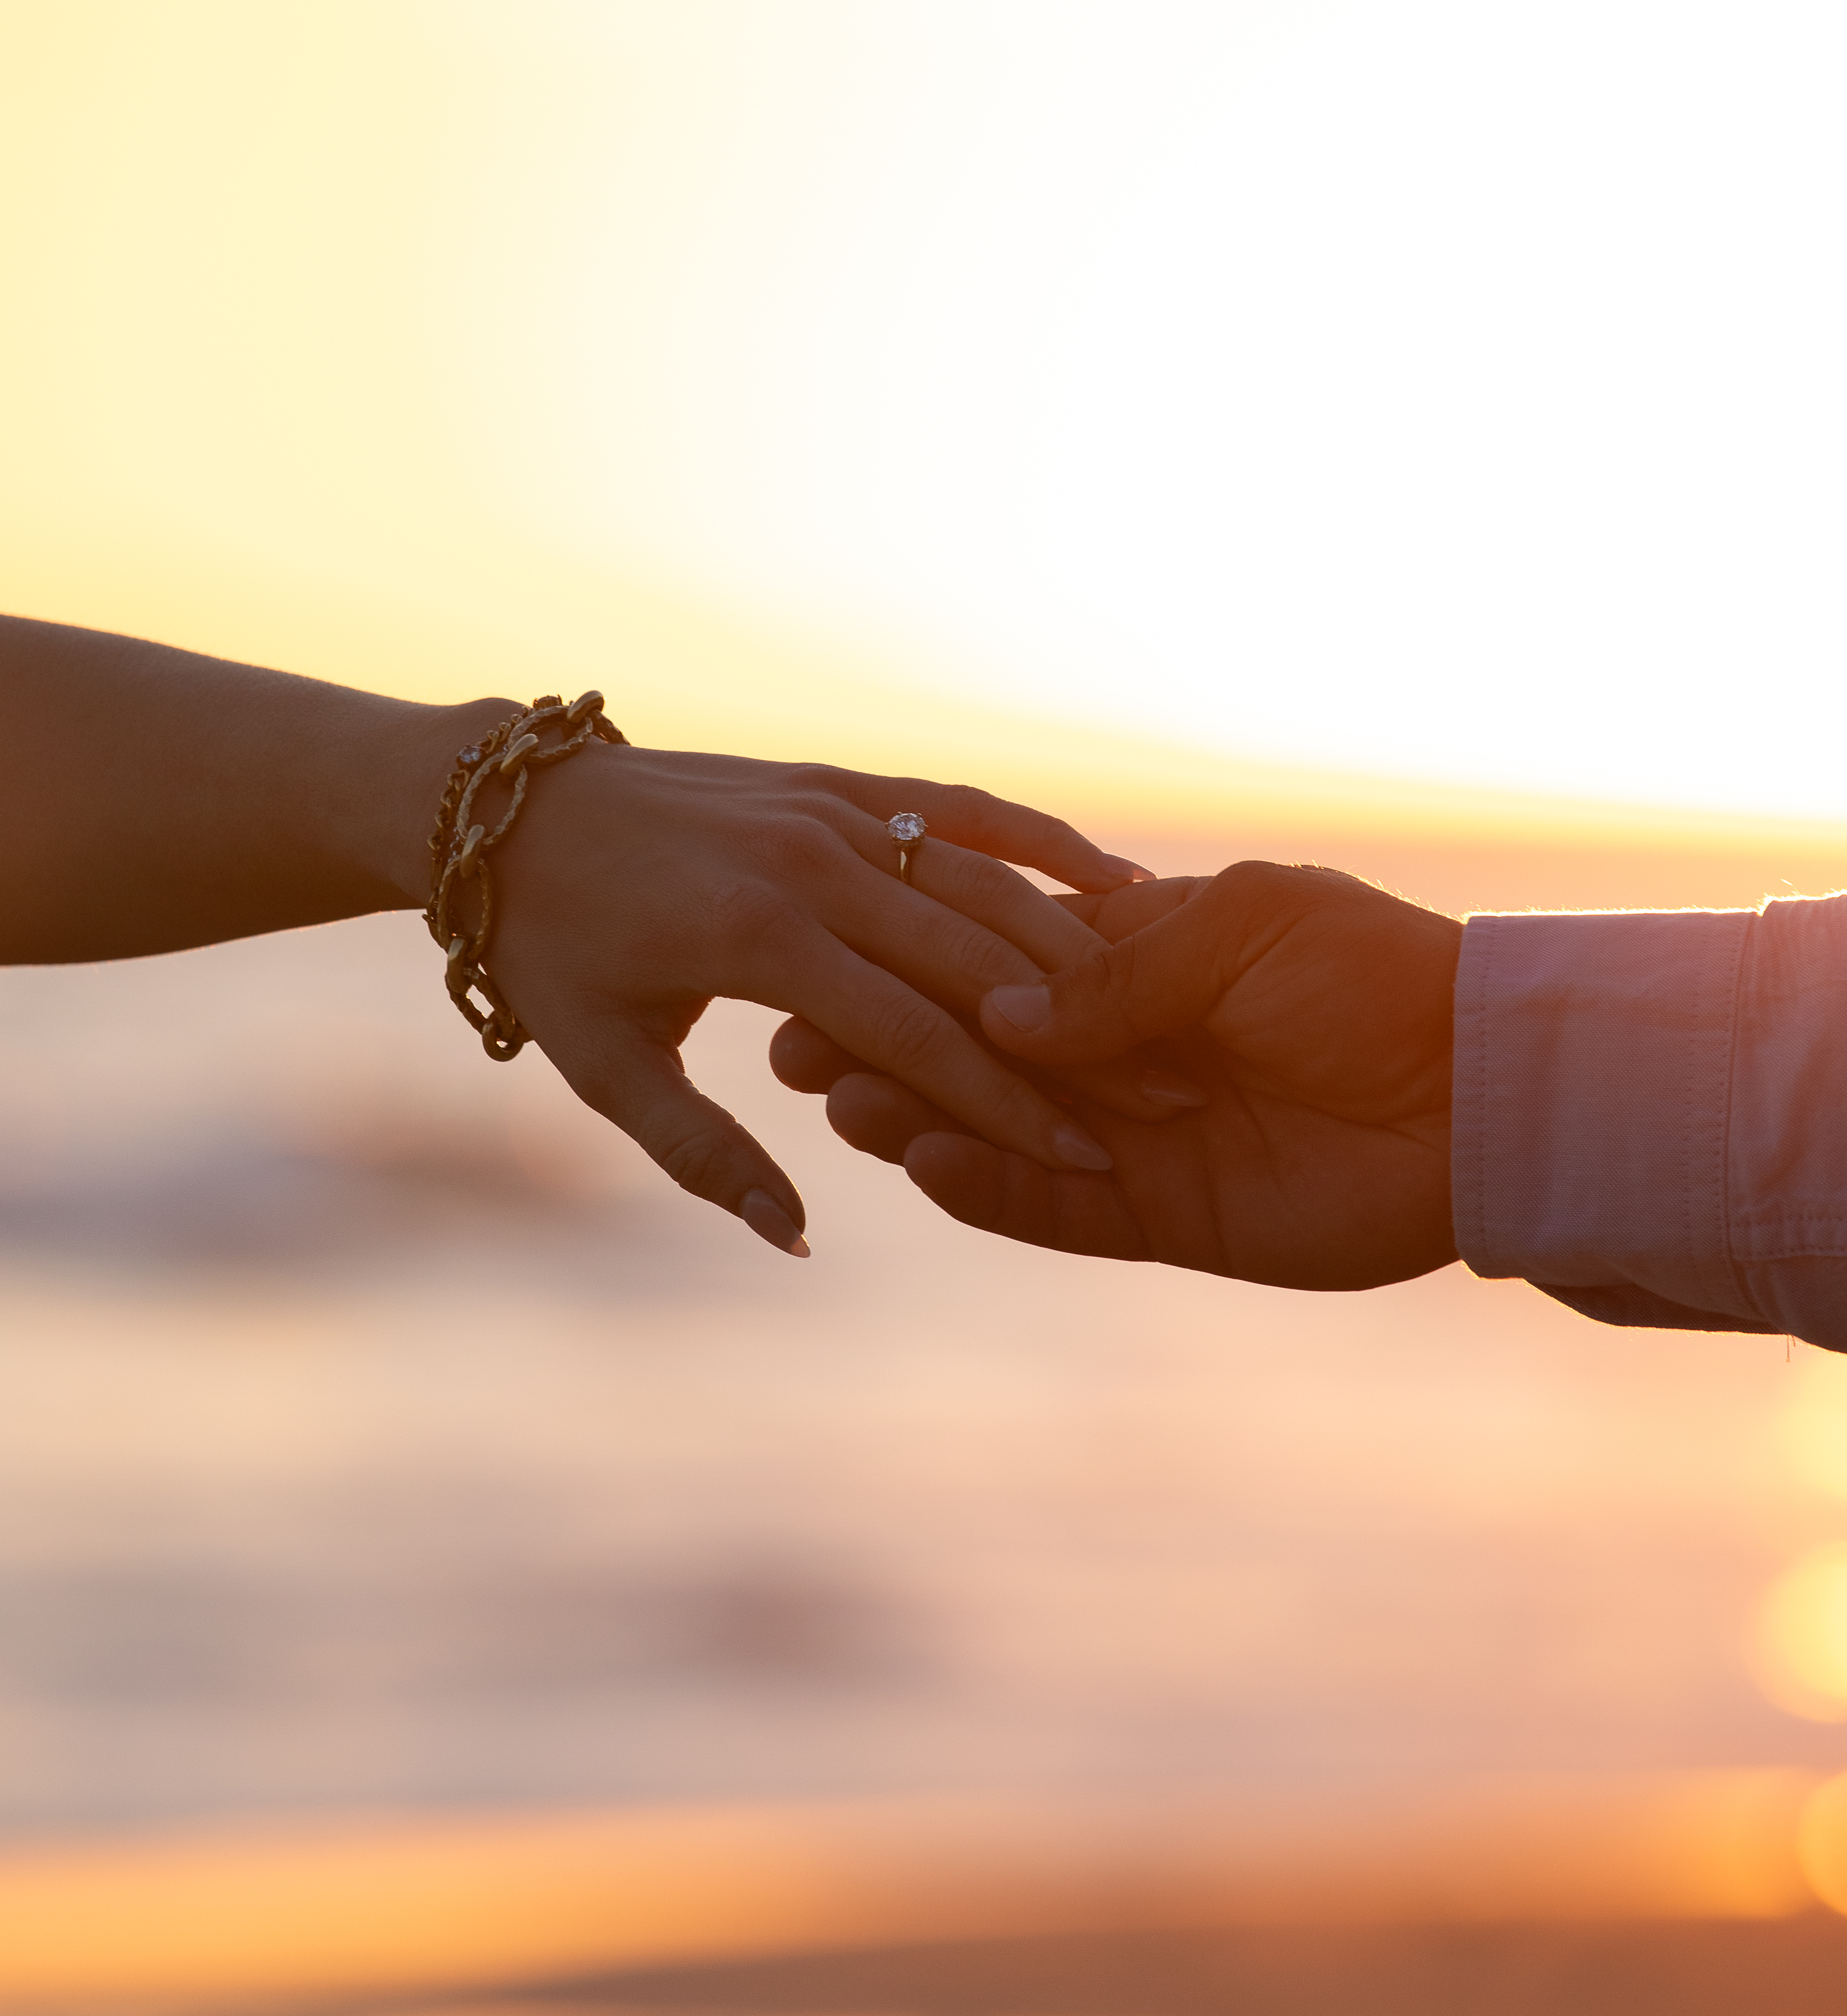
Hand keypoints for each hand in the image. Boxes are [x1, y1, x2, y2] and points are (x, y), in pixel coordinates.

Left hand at [482, 748, 1174, 1254]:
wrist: (507, 813)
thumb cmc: (554, 954)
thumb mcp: (607, 1068)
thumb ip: (707, 1153)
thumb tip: (796, 1236)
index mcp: (760, 941)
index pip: (917, 1039)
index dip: (1010, 1109)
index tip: (1091, 1164)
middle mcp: (810, 865)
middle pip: (975, 966)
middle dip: (1078, 1044)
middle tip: (1167, 1107)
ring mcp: (832, 811)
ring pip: (984, 883)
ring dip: (1082, 953)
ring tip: (1170, 1017)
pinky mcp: (839, 780)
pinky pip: (960, 806)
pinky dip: (1039, 839)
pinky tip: (1119, 880)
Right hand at [771, 861, 1461, 1288]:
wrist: (1480, 1086)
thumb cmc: (1375, 974)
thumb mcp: (1242, 927)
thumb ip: (1119, 965)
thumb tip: (1001, 1008)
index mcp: (1141, 961)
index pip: (999, 966)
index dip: (916, 969)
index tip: (821, 964)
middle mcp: (1123, 1052)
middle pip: (975, 1055)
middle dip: (883, 1046)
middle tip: (788, 1045)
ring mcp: (1137, 1137)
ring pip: (997, 1134)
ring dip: (916, 1119)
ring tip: (839, 1100)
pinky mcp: (1166, 1216)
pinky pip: (1056, 1211)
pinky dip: (991, 1191)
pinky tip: (925, 1167)